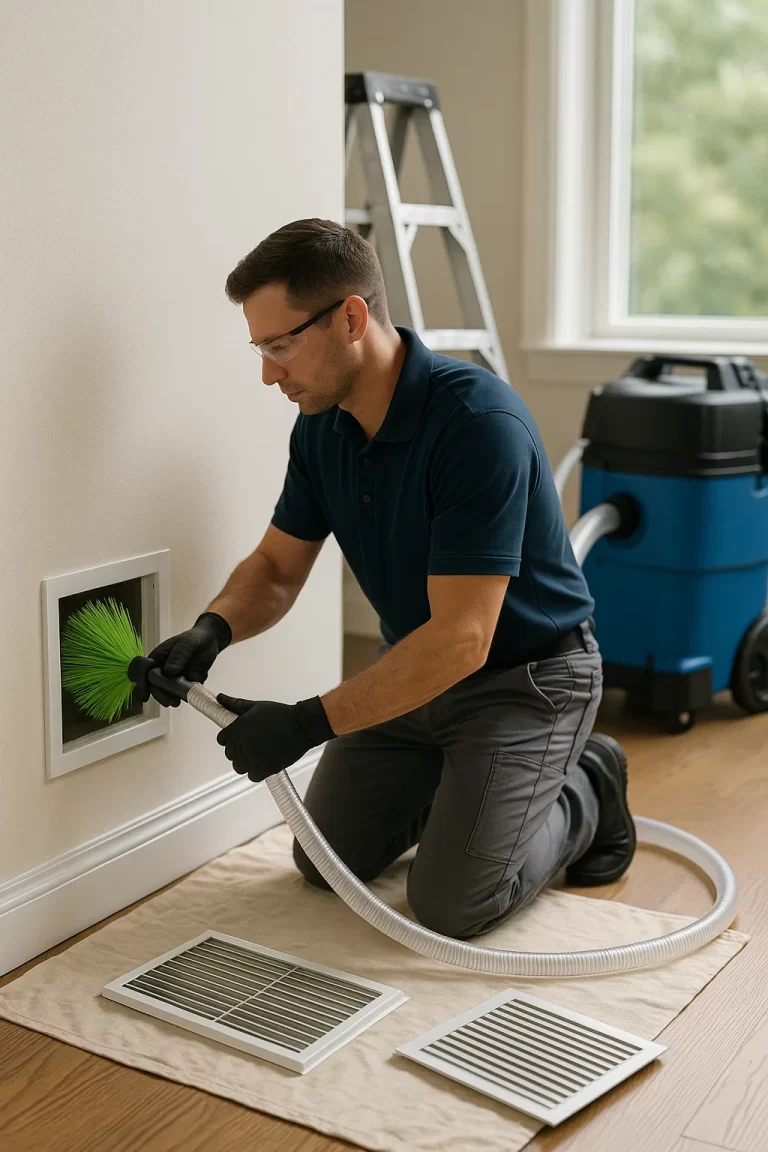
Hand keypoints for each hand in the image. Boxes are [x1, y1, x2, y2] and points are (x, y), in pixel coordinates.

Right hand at [138, 612, 231, 707]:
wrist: (210, 640)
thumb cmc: (194, 638)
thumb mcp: (187, 643)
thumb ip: (178, 655)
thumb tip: (169, 670)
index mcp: (156, 658)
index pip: (143, 671)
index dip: (141, 682)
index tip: (145, 692)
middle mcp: (162, 670)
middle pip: (154, 686)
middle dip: (160, 694)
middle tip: (170, 701)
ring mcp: (173, 679)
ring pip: (168, 692)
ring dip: (171, 698)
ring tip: (177, 702)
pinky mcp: (184, 684)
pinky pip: (183, 693)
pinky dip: (187, 694)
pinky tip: (195, 688)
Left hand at [216, 692, 334, 781]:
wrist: (302, 726)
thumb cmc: (281, 715)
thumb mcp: (255, 706)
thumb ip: (234, 704)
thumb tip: (220, 698)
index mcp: (237, 728)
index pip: (222, 739)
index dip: (230, 739)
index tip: (239, 738)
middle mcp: (242, 743)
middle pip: (230, 754)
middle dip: (239, 750)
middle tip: (253, 744)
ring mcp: (252, 757)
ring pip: (239, 766)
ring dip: (247, 762)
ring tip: (259, 753)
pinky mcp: (263, 769)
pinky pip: (252, 776)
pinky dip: (257, 771)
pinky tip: (265, 761)